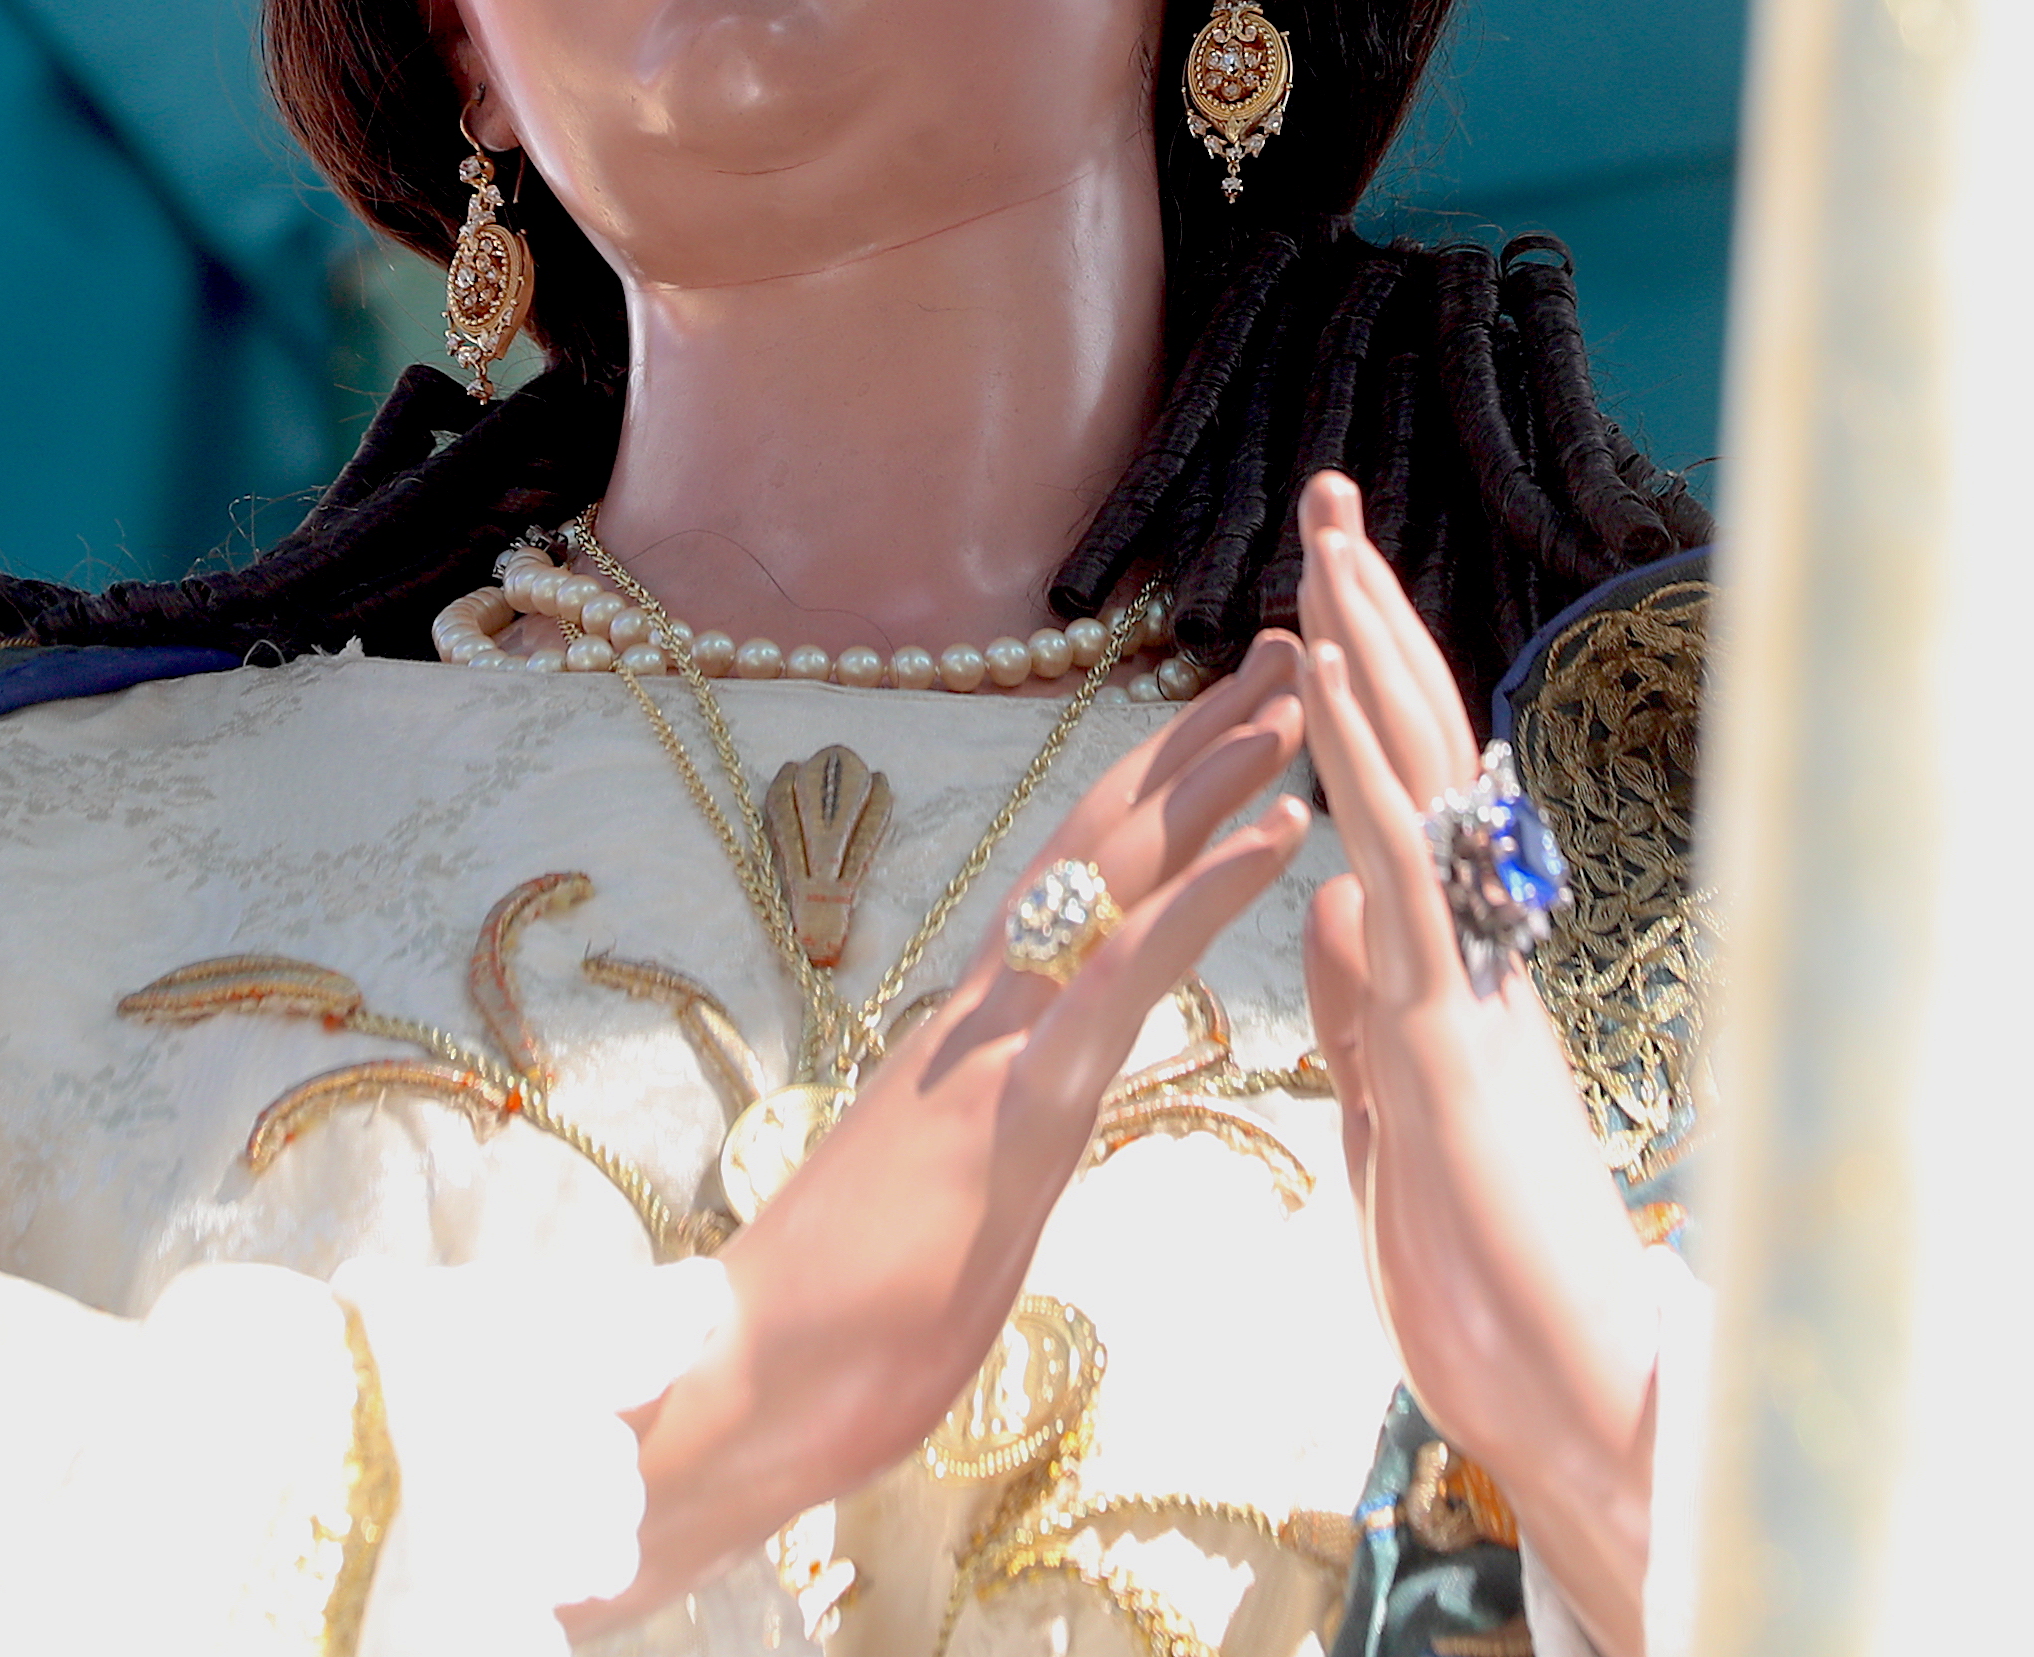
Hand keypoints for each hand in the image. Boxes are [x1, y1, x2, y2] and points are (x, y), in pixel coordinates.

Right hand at [585, 635, 1313, 1620]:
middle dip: (1197, 744)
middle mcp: (985, 1011)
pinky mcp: (1015, 1108)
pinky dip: (1207, 890)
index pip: (1077, 886)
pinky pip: (1124, 976)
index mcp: (979, 1035)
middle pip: (1102, 844)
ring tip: (1294, 696)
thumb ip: (987, 1148)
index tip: (1228, 719)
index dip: (1154, 797)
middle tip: (1282, 648)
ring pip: (1115, 877)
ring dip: (1214, 778)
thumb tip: (1015, 1125)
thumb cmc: (836, 1328)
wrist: (739, 1385)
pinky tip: (1279, 829)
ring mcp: (998, 1047)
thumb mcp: (948, 1216)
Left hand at [1293, 475, 1682, 1642]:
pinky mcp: (1445, 1026)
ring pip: (1416, 776)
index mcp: (1447, 961)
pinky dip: (1354, 759)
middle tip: (1327, 494)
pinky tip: (1318, 676)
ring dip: (1365, 646)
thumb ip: (1364, 1004)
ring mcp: (1465, 973)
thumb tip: (1334, 904)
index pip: (1400, 790)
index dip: (1361, 683)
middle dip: (1367, 615)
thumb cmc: (1484, 1266)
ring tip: (1322, 534)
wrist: (1559, 1381)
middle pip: (1417, 745)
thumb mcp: (1391, 1107)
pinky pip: (1397, 864)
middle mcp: (1471, 940)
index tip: (1321, 582)